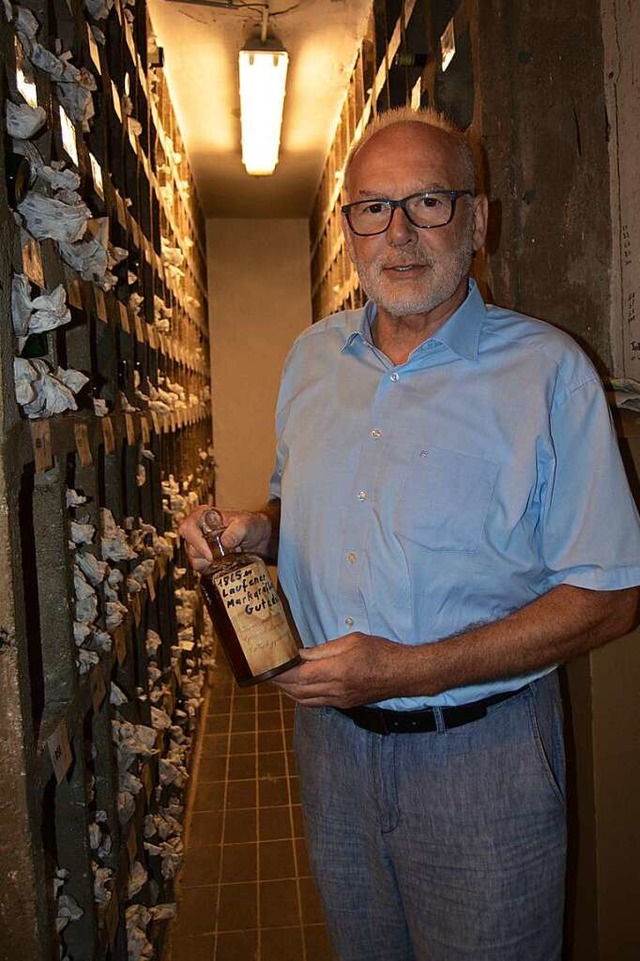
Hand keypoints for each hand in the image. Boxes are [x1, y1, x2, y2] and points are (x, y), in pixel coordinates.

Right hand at [179, 505, 271, 571]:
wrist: (259, 538)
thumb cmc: (252, 525)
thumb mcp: (248, 524)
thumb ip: (238, 530)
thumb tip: (225, 541)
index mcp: (202, 515)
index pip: (188, 529)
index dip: (198, 543)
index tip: (212, 554)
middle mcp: (197, 530)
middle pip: (191, 548)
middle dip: (209, 556)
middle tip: (227, 555)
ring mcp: (198, 545)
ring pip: (195, 561)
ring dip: (213, 563)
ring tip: (229, 556)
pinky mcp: (203, 558)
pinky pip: (201, 569)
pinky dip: (214, 568)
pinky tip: (226, 562)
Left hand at [271, 632, 412, 707]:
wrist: (403, 673)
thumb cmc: (381, 652)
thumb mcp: (351, 641)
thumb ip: (323, 650)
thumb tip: (301, 654)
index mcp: (337, 671)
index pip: (300, 676)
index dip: (281, 674)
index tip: (268, 667)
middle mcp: (337, 690)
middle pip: (299, 691)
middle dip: (280, 684)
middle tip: (268, 673)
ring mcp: (341, 700)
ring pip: (306, 701)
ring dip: (289, 692)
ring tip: (278, 681)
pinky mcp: (345, 705)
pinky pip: (317, 703)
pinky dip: (303, 697)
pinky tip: (298, 688)